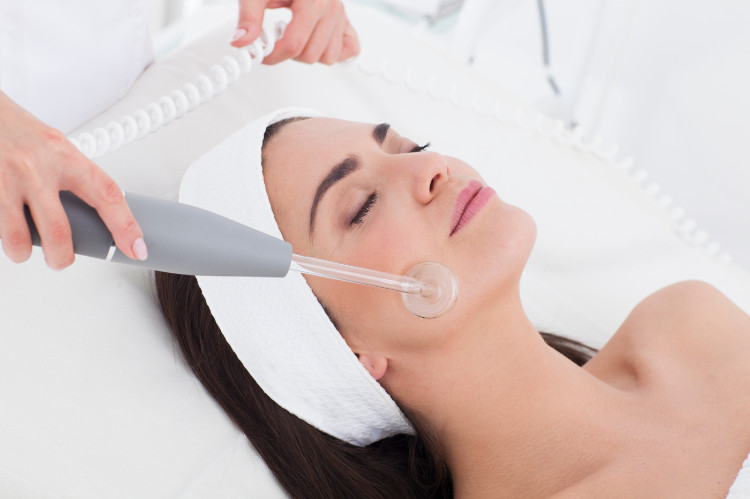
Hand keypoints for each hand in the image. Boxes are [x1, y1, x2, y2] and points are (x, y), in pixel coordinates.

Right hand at [0, 91, 145, 268]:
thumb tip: (90, 212)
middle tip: (61, 260)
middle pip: (60, 231)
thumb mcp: (52, 145)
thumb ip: (70, 176)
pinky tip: (3, 225)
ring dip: (23, 252)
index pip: (107, 195)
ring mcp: (4, 180)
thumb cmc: (12, 127)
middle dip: (62, 257)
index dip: (126, 226)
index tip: (135, 247)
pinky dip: (0, 233)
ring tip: (24, 249)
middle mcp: (36, 167)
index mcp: (64, 155)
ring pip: (18, 239)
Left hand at [231, 0, 359, 64]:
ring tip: (297, 35)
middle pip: (310, 55)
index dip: (273, 55)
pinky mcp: (347, 22)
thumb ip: (249, 16)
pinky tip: (317, 41)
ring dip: (309, 53)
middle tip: (279, 37)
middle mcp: (331, 6)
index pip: (294, 44)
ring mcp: (342, 15)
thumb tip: (242, 41)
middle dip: (290, 54)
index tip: (262, 52)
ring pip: (328, 57)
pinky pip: (349, 50)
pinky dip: (333, 51)